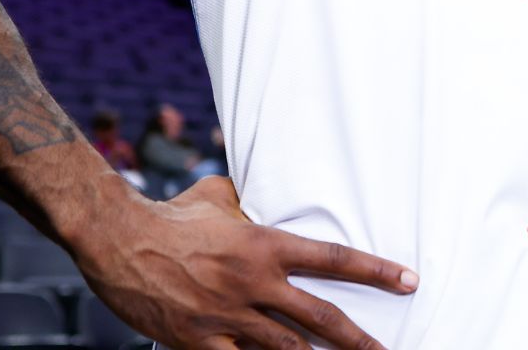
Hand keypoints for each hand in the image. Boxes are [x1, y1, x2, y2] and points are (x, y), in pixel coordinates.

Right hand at [70, 175, 417, 349]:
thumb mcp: (217, 197)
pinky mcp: (199, 342)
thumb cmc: (169, 215)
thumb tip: (256, 192)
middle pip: (320, 317)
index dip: (375, 270)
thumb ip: (245, 201)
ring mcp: (228, 316)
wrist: (118, 238)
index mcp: (265, 245)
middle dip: (357, 339)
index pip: (333, 259)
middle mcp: (254, 283)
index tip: (408, 280)